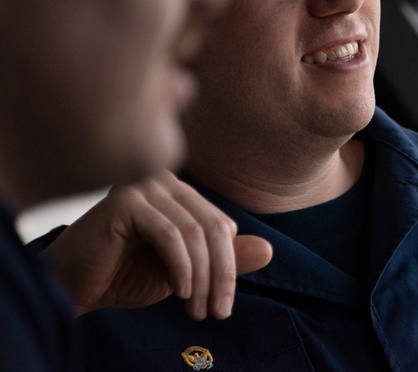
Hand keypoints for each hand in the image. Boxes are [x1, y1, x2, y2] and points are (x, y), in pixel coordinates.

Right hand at [42, 171, 271, 320]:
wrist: (70, 287)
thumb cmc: (124, 276)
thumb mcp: (185, 272)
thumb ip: (224, 260)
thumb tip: (270, 251)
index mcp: (181, 194)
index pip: (222, 227)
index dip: (229, 267)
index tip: (223, 306)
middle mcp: (166, 182)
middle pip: (214, 229)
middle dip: (222, 275)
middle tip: (218, 312)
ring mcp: (145, 186)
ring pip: (195, 233)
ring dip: (202, 278)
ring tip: (197, 309)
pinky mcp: (126, 200)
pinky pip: (170, 234)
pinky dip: (181, 266)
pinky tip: (178, 292)